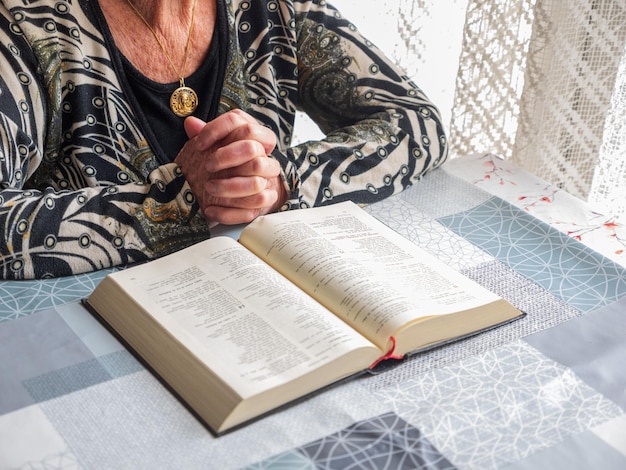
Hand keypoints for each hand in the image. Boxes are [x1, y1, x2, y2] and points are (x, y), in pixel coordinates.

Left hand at [175, 110, 287, 225]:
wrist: (248, 189)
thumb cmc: (229, 163)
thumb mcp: (216, 146)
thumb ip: (205, 134)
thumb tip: (191, 123)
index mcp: (252, 133)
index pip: (239, 121)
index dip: (217, 130)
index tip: (199, 144)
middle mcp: (264, 153)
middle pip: (252, 148)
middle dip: (226, 157)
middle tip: (207, 166)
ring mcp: (268, 177)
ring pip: (256, 181)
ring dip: (229, 187)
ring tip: (209, 188)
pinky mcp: (268, 199)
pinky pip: (254, 206)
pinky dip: (229, 212)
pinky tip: (210, 210)